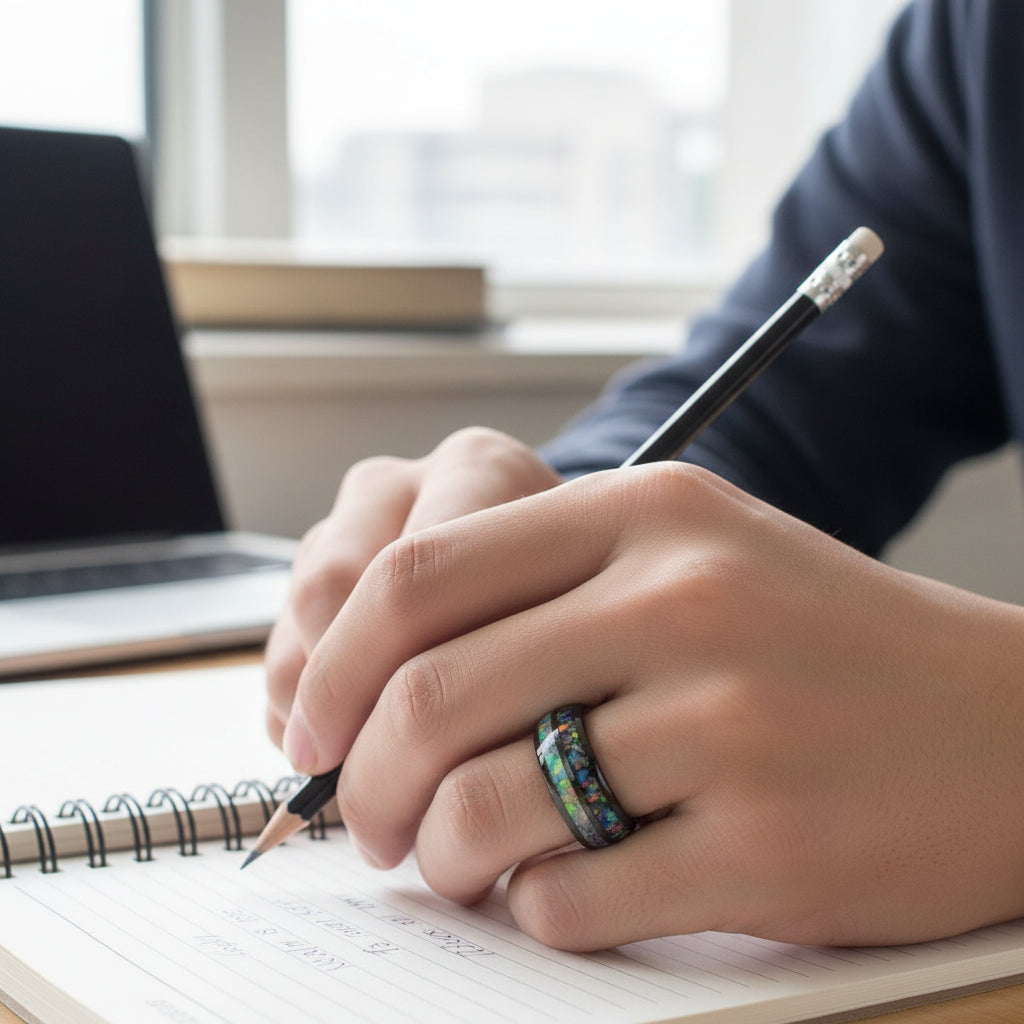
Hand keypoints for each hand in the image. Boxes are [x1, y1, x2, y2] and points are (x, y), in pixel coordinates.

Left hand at [283, 461, 1023, 950]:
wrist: (1008, 727)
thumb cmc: (823, 645)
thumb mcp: (692, 560)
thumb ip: (545, 599)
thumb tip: (385, 685)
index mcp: (647, 515)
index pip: (421, 573)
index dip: (338, 662)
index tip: (312, 726)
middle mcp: (683, 601)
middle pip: (432, 694)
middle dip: (362, 778)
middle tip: (362, 819)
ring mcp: (729, 724)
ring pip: (488, 806)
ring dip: (439, 852)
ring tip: (453, 861)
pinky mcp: (767, 846)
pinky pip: (572, 898)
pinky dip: (531, 908)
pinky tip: (559, 893)